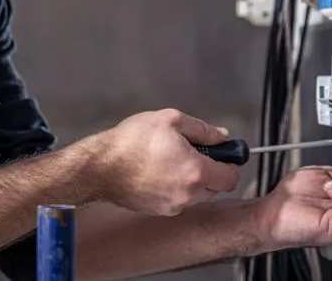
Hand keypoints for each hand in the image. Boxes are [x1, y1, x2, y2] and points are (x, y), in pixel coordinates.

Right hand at [92, 109, 239, 215]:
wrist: (100, 167)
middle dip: (210, 170)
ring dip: (192, 180)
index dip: (230, 162)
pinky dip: (174, 188)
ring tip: (169, 159)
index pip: (231, 177)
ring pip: (196, 195)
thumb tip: (221, 136)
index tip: (222, 152)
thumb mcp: (170, 120)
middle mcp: (188, 195)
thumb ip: (202, 129)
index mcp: (196, 172)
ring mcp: (172, 206)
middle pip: (215, 187)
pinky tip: (156, 171)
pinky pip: (177, 200)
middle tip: (192, 151)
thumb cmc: (132, 141)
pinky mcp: (158, 210)